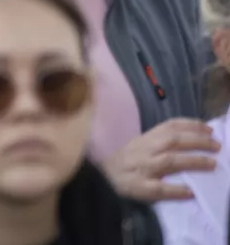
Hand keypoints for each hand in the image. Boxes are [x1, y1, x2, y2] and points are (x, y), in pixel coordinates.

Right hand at [103, 118, 219, 201]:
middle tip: (217, 146)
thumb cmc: (124, 162)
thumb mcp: (139, 145)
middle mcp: (144, 150)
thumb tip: (191, 138)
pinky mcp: (139, 187)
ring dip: (192, 161)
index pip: (169, 127)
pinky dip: (175, 189)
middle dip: (197, 142)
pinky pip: (158, 188)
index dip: (191, 125)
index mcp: (145, 139)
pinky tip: (189, 191)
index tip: (209, 129)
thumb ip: (159, 141)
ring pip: (169, 161)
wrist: (100, 178)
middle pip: (173, 141)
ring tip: (211, 164)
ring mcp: (142, 168)